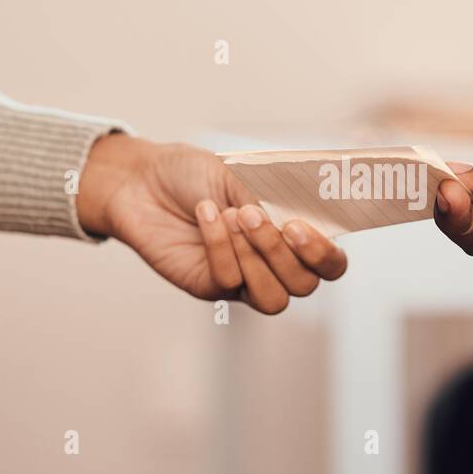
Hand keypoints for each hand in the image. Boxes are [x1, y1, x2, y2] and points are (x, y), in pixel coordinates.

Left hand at [77, 134, 346, 313]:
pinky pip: (229, 281)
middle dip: (283, 252)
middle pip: (305, 285)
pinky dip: (219, 245)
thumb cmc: (194, 174)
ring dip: (257, 259)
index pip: (330, 265)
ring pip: (273, 299)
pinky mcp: (211, 287)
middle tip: (255, 215)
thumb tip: (292, 222)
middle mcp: (274, 263)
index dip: (326, 255)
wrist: (142, 180)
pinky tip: (206, 215)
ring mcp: (244, 280)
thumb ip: (271, 203)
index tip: (301, 226)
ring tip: (234, 216)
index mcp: (292, 235)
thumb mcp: (240, 176)